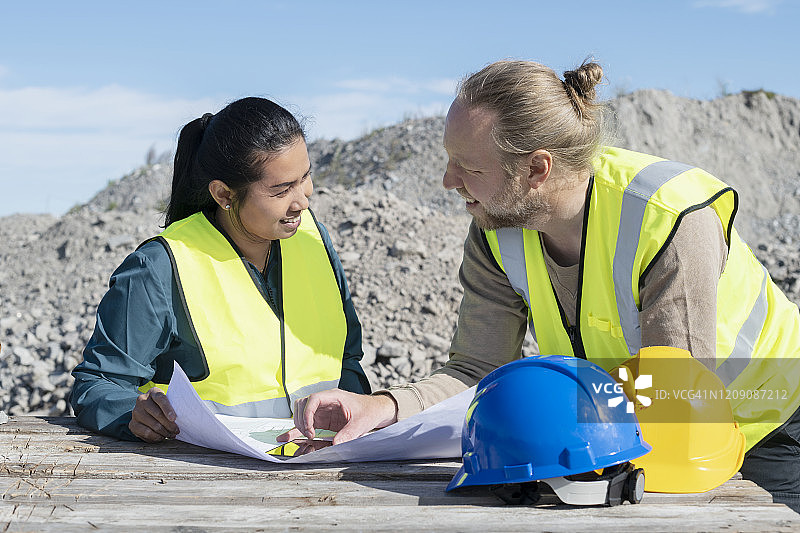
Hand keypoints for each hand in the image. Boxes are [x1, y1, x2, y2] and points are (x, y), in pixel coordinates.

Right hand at [129, 387, 178, 442]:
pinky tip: (161, 437)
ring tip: (171, 434)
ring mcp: (135, 412)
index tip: (174, 418)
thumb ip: (175, 405)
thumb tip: (189, 412)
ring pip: (153, 425)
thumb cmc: (163, 407)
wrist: (147, 412)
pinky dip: (156, 437)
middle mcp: (142, 400)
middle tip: (177, 430)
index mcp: (153, 392)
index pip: (160, 398)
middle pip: (157, 414)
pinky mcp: (132, 424)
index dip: (167, 408)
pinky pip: (146, 433)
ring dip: (164, 432)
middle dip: (169, 424)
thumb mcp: (169, 402)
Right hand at [276, 391, 397, 444]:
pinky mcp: (322, 420)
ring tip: (306, 436)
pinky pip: (306, 423)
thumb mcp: (362, 423)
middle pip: (303, 404)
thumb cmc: (369, 411)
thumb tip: (336, 444)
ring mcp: (322, 411)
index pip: (313, 399)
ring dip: (299, 424)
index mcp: (334, 397)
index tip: (310, 429)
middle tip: (309, 435)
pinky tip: (286, 438)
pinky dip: (297, 430)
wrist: (376, 411)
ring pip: (301, 412)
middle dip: (302, 420)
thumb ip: (349, 433)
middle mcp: (325, 402)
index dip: (308, 413)